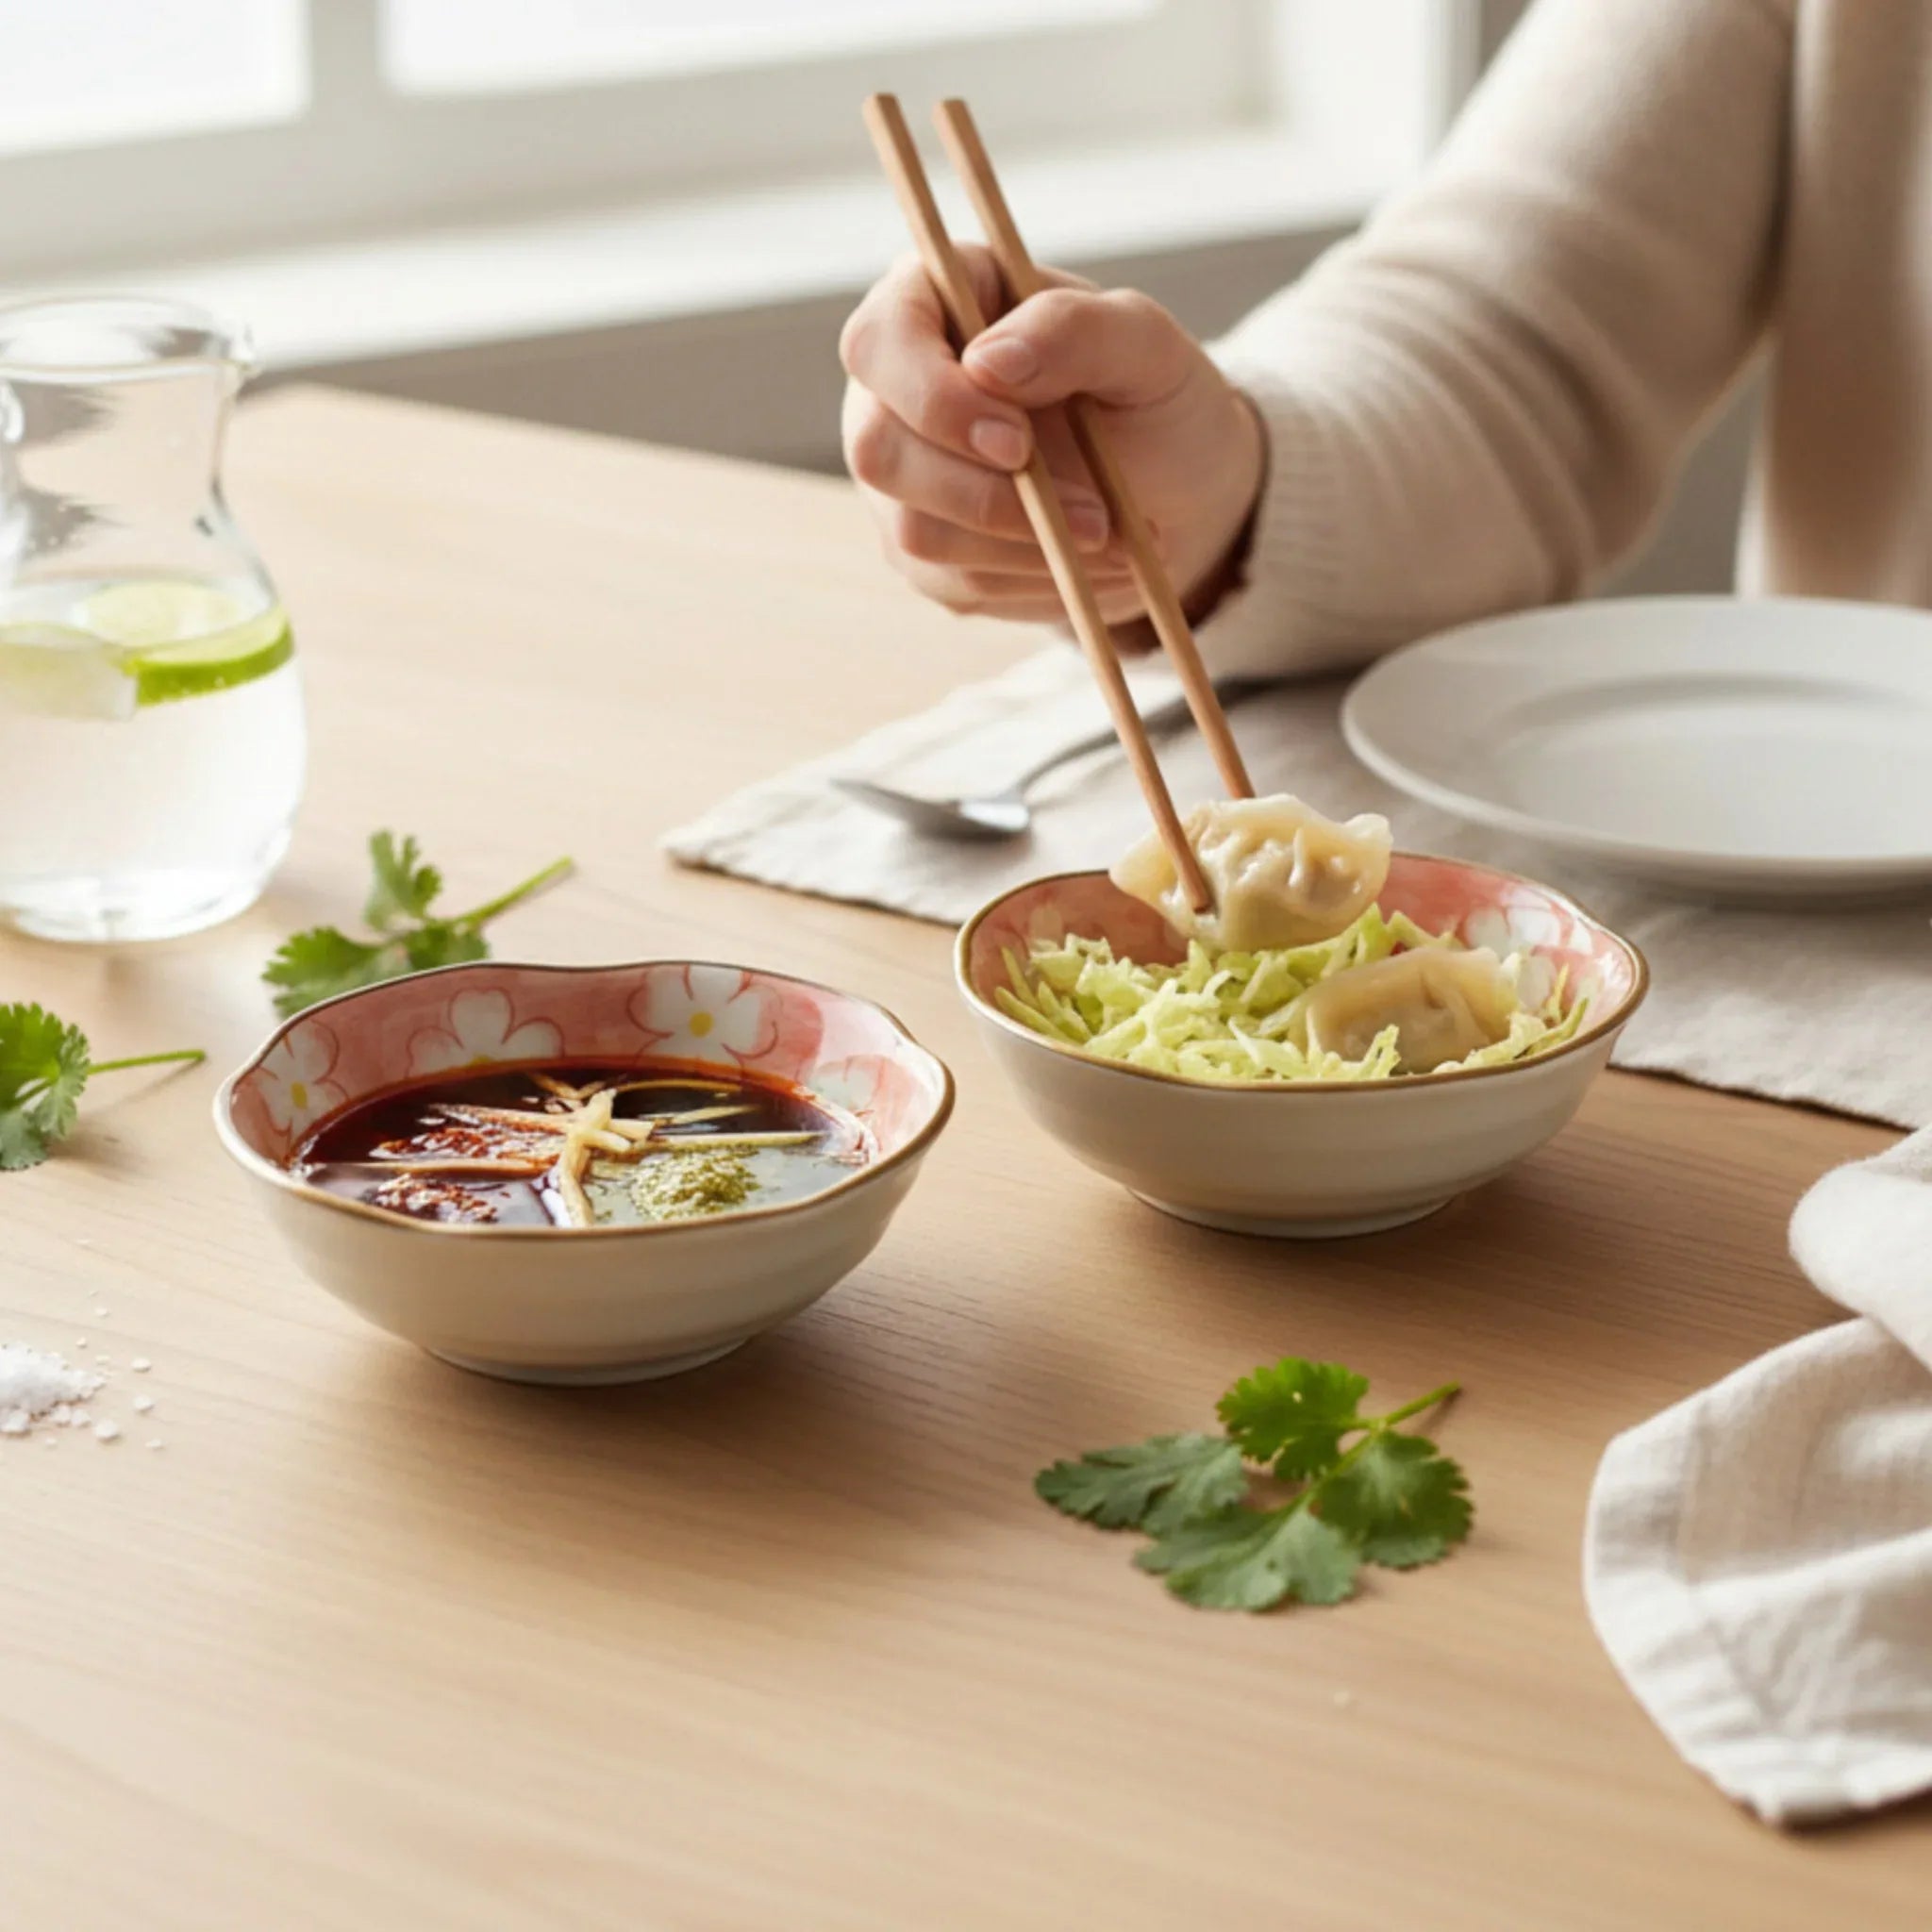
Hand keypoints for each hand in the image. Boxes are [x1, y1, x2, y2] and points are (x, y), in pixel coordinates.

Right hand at [839, 248, 1265, 625]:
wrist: (1179, 498)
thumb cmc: (1157, 402)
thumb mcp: (1145, 346)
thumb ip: (1073, 330)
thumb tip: (989, 361)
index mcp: (933, 303)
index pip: (879, 342)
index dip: (933, 399)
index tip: (1017, 443)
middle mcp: (894, 390)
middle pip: (877, 450)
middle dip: (981, 493)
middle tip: (1089, 515)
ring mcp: (902, 476)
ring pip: (914, 529)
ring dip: (1020, 544)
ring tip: (1106, 535)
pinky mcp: (922, 550)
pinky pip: (949, 579)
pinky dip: (1027, 575)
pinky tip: (1081, 559)